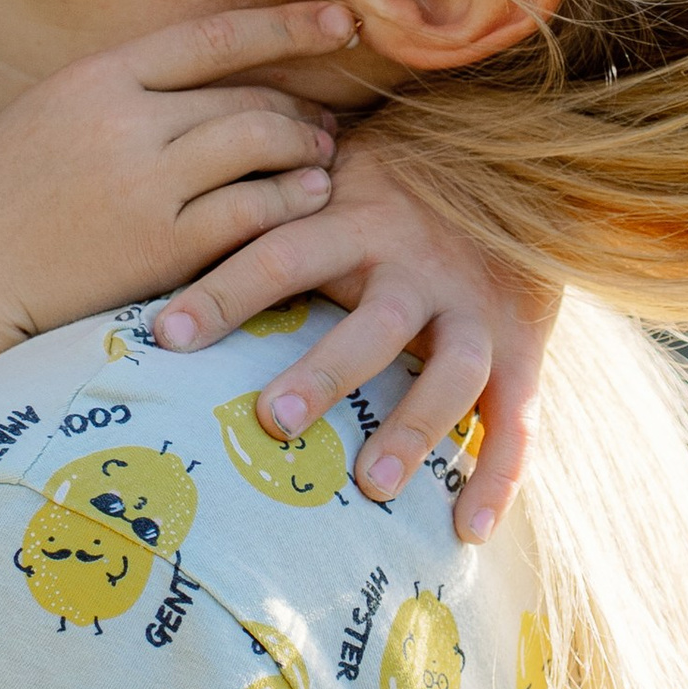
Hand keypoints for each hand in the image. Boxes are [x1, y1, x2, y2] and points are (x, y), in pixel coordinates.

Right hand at [0, 2, 353, 335]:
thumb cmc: (3, 191)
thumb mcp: (54, 109)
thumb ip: (127, 89)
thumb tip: (208, 73)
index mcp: (98, 75)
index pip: (214, 37)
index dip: (286, 26)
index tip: (339, 19)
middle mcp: (124, 121)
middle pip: (243, 97)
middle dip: (298, 105)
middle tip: (328, 119)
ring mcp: (144, 184)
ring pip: (256, 147)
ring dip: (302, 150)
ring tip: (322, 156)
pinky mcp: (159, 246)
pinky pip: (248, 213)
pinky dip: (288, 202)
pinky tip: (307, 200)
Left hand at [150, 131, 559, 543]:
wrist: (517, 161)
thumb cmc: (393, 178)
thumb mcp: (333, 168)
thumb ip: (272, 196)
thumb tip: (165, 213)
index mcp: (355, 223)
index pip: (279, 255)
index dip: (223, 293)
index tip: (165, 336)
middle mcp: (416, 269)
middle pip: (371, 325)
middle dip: (323, 375)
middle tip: (270, 421)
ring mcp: (475, 311)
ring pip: (451, 373)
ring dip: (412, 429)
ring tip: (371, 486)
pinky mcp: (523, 346)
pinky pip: (518, 417)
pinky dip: (499, 473)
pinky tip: (470, 527)